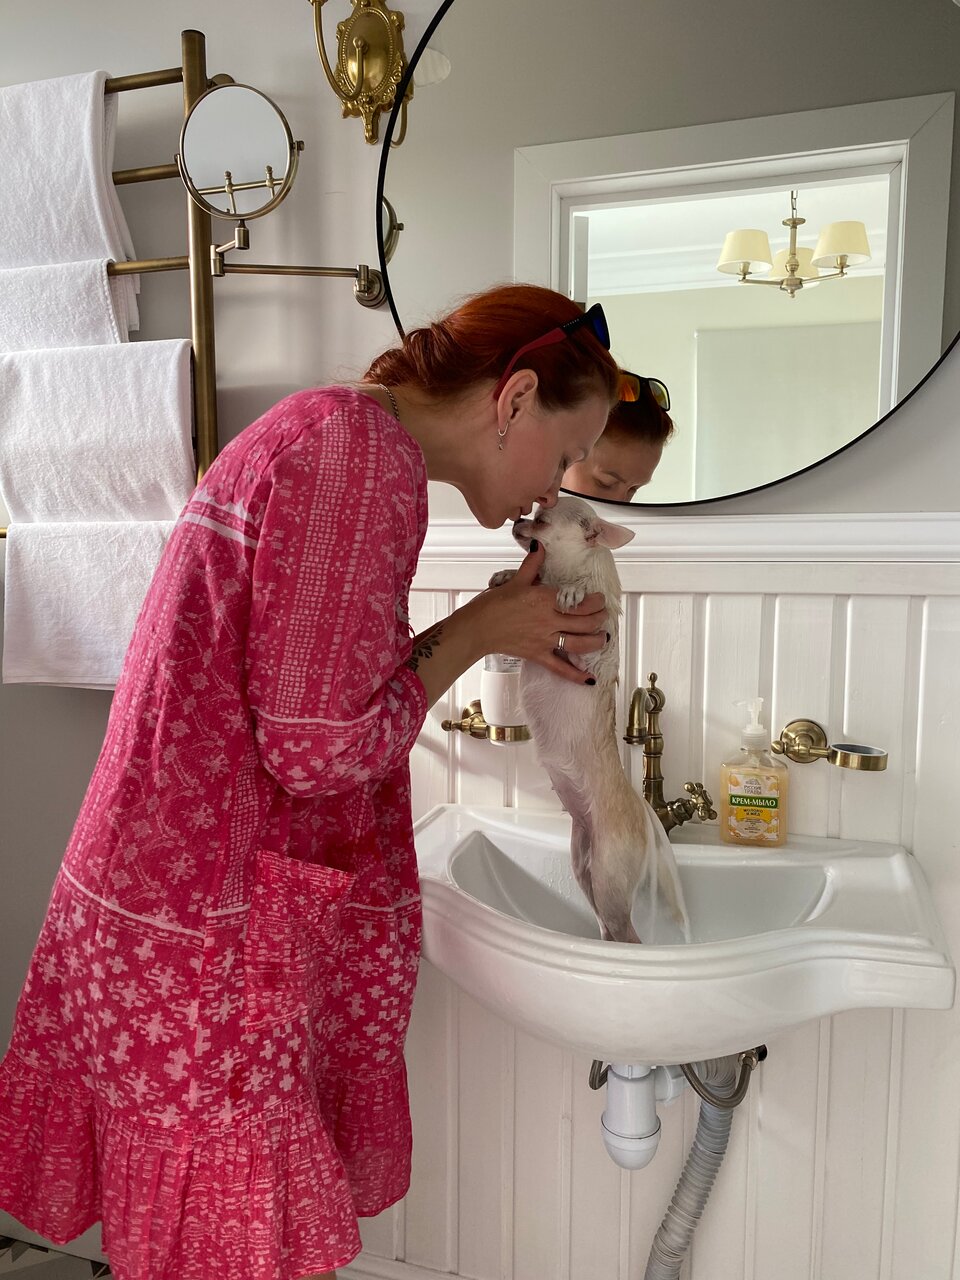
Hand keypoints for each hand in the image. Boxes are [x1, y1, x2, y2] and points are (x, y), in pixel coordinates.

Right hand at [474, 542, 606, 684]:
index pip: (580, 602)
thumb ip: (532, 564)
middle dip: (600, 619)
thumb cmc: (493, 605)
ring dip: (595, 642)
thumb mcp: (515, 581)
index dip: (595, 602)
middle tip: (603, 616)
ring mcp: (545, 640)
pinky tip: (589, 680)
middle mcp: (549, 621)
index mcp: (545, 600)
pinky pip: (560, 668)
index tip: (599, 599)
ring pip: (579, 644)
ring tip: (603, 638)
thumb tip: (539, 545)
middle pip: (585, 623)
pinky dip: (576, 675)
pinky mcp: (538, 655)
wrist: (477, 629)